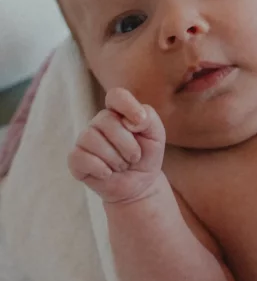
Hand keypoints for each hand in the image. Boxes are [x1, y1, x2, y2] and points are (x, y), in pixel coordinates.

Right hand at [68, 88, 165, 204]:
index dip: (128, 106)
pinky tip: (108, 173)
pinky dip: (101, 169)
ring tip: (122, 166)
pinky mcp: (76, 159)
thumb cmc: (146, 155)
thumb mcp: (156, 135)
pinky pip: (82, 158)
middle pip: (106, 120)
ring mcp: (85, 139)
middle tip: (134, 157)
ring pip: (92, 139)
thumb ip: (149, 118)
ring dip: (115, 159)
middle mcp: (99, 123)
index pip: (116, 96)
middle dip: (127, 144)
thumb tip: (129, 120)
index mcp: (119, 112)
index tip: (140, 123)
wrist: (139, 184)